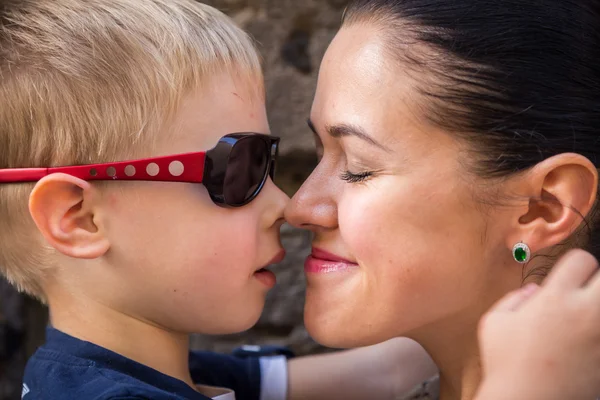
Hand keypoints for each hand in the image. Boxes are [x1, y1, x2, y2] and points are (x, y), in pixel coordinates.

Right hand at [476, 249, 599, 399]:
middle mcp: (585, 313)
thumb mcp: (494, 324)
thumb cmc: (505, 366)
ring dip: (598, 307)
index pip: (583, 259)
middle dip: (597, 281)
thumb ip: (513, 299)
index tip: (569, 278)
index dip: (575, 266)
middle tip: (587, 293)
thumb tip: (533, 291)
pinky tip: (587, 343)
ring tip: (585, 319)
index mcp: (554, 299)